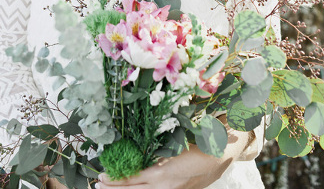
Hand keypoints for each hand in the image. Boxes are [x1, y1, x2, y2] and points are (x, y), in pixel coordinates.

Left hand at [96, 126, 254, 188]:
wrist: (226, 152)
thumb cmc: (202, 140)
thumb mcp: (178, 142)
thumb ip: (159, 151)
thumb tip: (139, 150)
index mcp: (164, 173)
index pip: (133, 179)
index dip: (116, 178)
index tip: (102, 175)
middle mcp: (166, 186)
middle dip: (115, 187)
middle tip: (98, 183)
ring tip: (110, 187)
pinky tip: (136, 186)